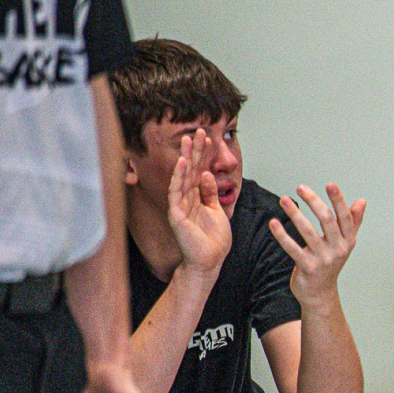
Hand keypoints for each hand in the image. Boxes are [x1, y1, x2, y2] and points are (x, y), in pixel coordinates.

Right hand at [165, 130, 231, 275]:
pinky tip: (181, 163)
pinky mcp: (176, 214)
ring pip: (182, 176)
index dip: (203, 155)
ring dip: (185, 157)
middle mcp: (186, 198)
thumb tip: (206, 175)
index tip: (208, 138)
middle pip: (190, 169)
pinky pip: (176, 192)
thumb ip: (211, 193)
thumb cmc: (213, 240)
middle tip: (199, 130)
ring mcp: (180, 205)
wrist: (209, 261)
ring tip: (188, 139)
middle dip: (195, 150)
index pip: (199, 171)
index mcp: (197, 197)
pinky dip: (178, 176)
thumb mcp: (217, 211)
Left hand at [271, 182, 365, 306]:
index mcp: (348, 241)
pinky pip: (292, 248)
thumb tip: (361, 201)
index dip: (338, 200)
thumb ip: (353, 222)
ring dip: (295, 214)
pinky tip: (274, 223)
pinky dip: (282, 235)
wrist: (320, 293)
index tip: (330, 184)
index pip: (345, 217)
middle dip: (314, 201)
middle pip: (327, 220)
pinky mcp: (307, 267)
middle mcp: (338, 249)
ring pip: (308, 232)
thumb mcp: (344, 243)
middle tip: (301, 187)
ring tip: (284, 200)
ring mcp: (323, 259)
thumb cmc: (330, 263)